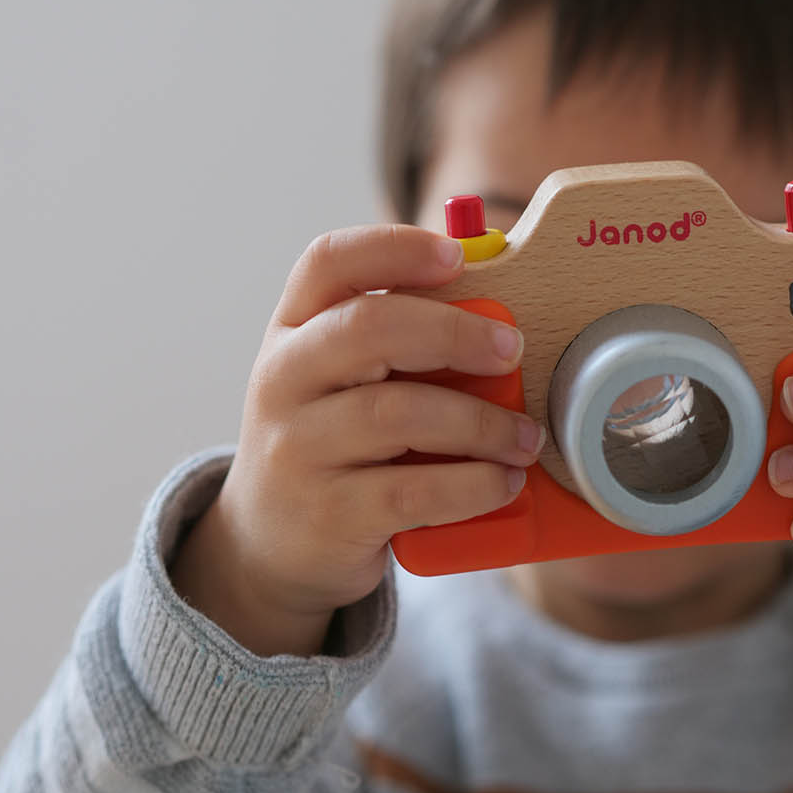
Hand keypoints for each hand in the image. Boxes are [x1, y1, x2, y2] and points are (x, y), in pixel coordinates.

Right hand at [169, 225, 542, 655]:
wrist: (269, 544)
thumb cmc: (332, 441)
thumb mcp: (339, 379)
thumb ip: (396, 341)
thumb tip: (498, 315)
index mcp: (293, 329)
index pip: (328, 262)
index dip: (394, 248)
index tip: (456, 256)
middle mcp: (283, 379)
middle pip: (367, 328)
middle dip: (454, 332)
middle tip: (512, 349)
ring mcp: (297, 448)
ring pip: (397, 414)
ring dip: (480, 422)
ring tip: (523, 436)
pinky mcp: (327, 513)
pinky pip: (412, 491)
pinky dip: (472, 485)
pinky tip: (502, 481)